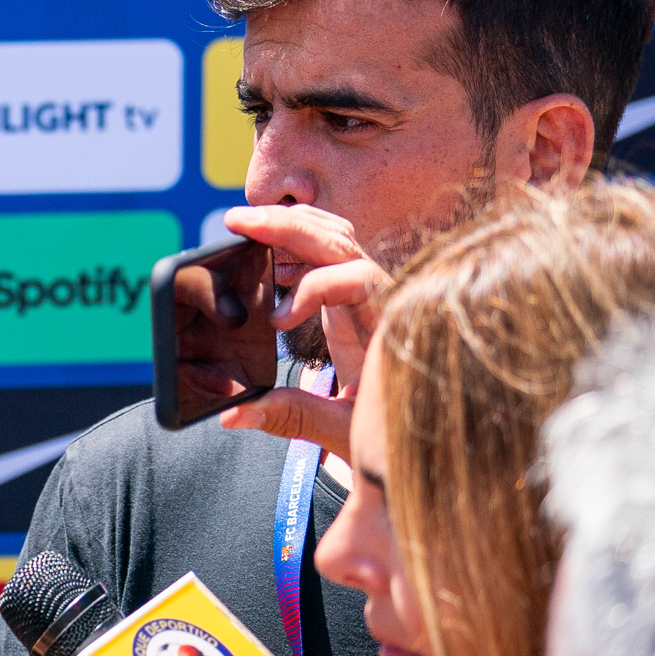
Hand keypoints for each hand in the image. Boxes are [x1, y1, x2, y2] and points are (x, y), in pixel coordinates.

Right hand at [214, 205, 388, 455]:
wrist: (421, 430)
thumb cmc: (393, 434)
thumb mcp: (343, 429)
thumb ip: (290, 416)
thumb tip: (232, 415)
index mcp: (390, 327)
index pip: (355, 277)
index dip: (312, 289)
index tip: (277, 322)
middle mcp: (385, 299)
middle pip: (343, 241)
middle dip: (289, 227)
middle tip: (237, 221)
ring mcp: (371, 293)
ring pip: (337, 237)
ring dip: (291, 226)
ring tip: (244, 226)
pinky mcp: (355, 295)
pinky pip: (329, 253)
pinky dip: (296, 242)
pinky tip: (266, 257)